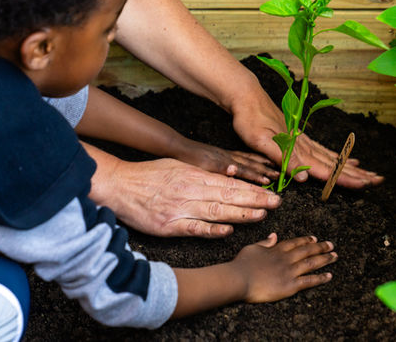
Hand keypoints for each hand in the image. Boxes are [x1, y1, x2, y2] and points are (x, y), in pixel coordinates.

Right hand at [85, 145, 281, 237]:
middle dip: (255, 200)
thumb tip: (230, 175)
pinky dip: (211, 229)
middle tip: (276, 203)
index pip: (230, 183)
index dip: (252, 188)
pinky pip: (194, 228)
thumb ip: (203, 172)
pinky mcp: (169, 225)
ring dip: (241, 213)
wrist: (118, 185)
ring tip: (261, 215)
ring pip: (216, 210)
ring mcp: (180, 208)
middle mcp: (191, 190)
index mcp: (194, 175)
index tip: (271, 192)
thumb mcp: (178, 166)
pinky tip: (227, 230)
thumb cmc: (149, 175)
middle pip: (229, 195)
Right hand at [231, 233, 336, 302]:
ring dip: (324, 259)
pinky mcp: (290, 286)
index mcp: (276, 250)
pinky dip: (320, 278)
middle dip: (320, 247)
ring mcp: (289, 272)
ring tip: (335, 256)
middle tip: (331, 245)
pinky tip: (329, 276)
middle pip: (307, 251)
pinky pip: (309, 281)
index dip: (306, 240)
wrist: (239, 279)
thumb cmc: (241, 264)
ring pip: (311, 263)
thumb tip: (274, 235)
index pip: (295, 243)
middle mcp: (286, 259)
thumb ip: (265, 242)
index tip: (315, 238)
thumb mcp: (252, 248)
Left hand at [232, 92, 383, 188]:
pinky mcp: (300, 138)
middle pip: (336, 164)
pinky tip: (347, 160)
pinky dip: (339, 158)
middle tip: (378, 181)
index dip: (345, 178)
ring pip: (333, 158)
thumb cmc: (250, 120)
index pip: (326, 169)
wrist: (247, 97)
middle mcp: (305, 146)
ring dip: (352, 168)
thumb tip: (304, 177)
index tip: (365, 184)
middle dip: (357, 174)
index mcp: (298, 149)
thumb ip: (283, 157)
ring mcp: (304, 141)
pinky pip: (324, 151)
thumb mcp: (261, 141)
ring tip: (370, 174)